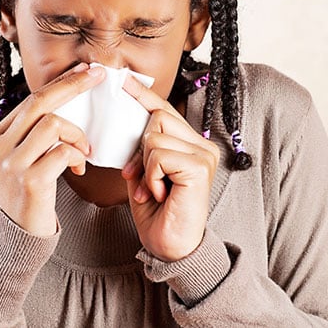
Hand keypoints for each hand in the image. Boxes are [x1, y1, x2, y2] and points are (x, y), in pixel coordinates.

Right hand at [0, 63, 104, 236]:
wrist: (18, 233)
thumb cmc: (30, 191)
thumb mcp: (24, 157)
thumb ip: (36, 131)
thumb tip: (68, 94)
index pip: (32, 98)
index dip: (61, 81)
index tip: (85, 69)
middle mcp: (1, 145)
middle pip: (40, 102)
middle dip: (73, 85)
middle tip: (99, 76)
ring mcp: (12, 162)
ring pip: (53, 124)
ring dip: (77, 134)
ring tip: (84, 150)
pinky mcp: (29, 180)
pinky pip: (62, 153)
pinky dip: (77, 156)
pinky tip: (79, 170)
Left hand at [121, 74, 219, 261]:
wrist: (170, 247)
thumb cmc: (156, 212)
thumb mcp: (143, 171)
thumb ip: (141, 146)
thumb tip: (127, 117)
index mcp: (190, 144)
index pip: (164, 110)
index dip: (143, 94)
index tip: (123, 80)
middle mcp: (202, 145)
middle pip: (156, 118)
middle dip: (138, 148)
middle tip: (138, 177)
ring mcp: (204, 155)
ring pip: (154, 136)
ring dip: (143, 166)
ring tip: (151, 190)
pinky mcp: (199, 167)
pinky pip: (158, 154)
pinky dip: (150, 175)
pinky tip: (158, 194)